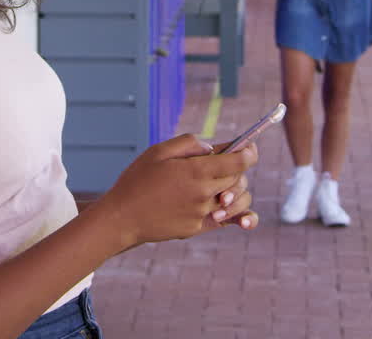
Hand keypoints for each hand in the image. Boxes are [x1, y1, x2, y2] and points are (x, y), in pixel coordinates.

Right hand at [95, 134, 257, 247]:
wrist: (121, 218)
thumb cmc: (137, 180)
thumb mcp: (159, 151)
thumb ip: (189, 143)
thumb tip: (213, 148)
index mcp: (196, 171)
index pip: (239, 162)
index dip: (249, 152)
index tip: (250, 147)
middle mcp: (203, 194)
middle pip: (238, 178)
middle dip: (237, 168)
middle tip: (224, 162)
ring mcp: (201, 213)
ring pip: (235, 200)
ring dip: (235, 190)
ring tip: (222, 186)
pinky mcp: (197, 228)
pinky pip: (226, 221)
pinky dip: (237, 217)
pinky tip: (244, 219)